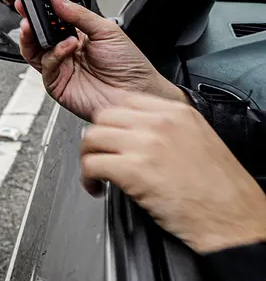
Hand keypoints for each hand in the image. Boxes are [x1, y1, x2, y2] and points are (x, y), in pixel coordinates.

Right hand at [16, 0, 186, 120]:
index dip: (39, 10)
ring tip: (37, 26)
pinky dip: (54, 54)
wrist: (137, 92)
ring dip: (33, 36)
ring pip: (33, 51)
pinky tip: (68, 47)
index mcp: (76, 35)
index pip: (51, 20)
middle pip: (37, 35)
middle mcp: (65, 51)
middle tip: (26, 10)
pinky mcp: (57, 84)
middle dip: (29, 21)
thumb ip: (79, 14)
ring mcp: (60, 68)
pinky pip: (45, 66)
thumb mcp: (106, 30)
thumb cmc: (129, 65)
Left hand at [82, 93, 265, 253]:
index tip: (111, 134)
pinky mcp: (133, 170)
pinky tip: (96, 188)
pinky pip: (91, 164)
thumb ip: (169, 129)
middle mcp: (159, 123)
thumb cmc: (221, 190)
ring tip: (95, 173)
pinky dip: (87, 178)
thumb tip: (138, 132)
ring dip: (88, 156)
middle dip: (97, 138)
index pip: (125, 100)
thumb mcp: (199, 141)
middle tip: (100, 154)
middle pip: (104, 117)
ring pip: (92, 138)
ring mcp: (145, 144)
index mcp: (177, 113)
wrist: (234, 219)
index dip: (113, 120)